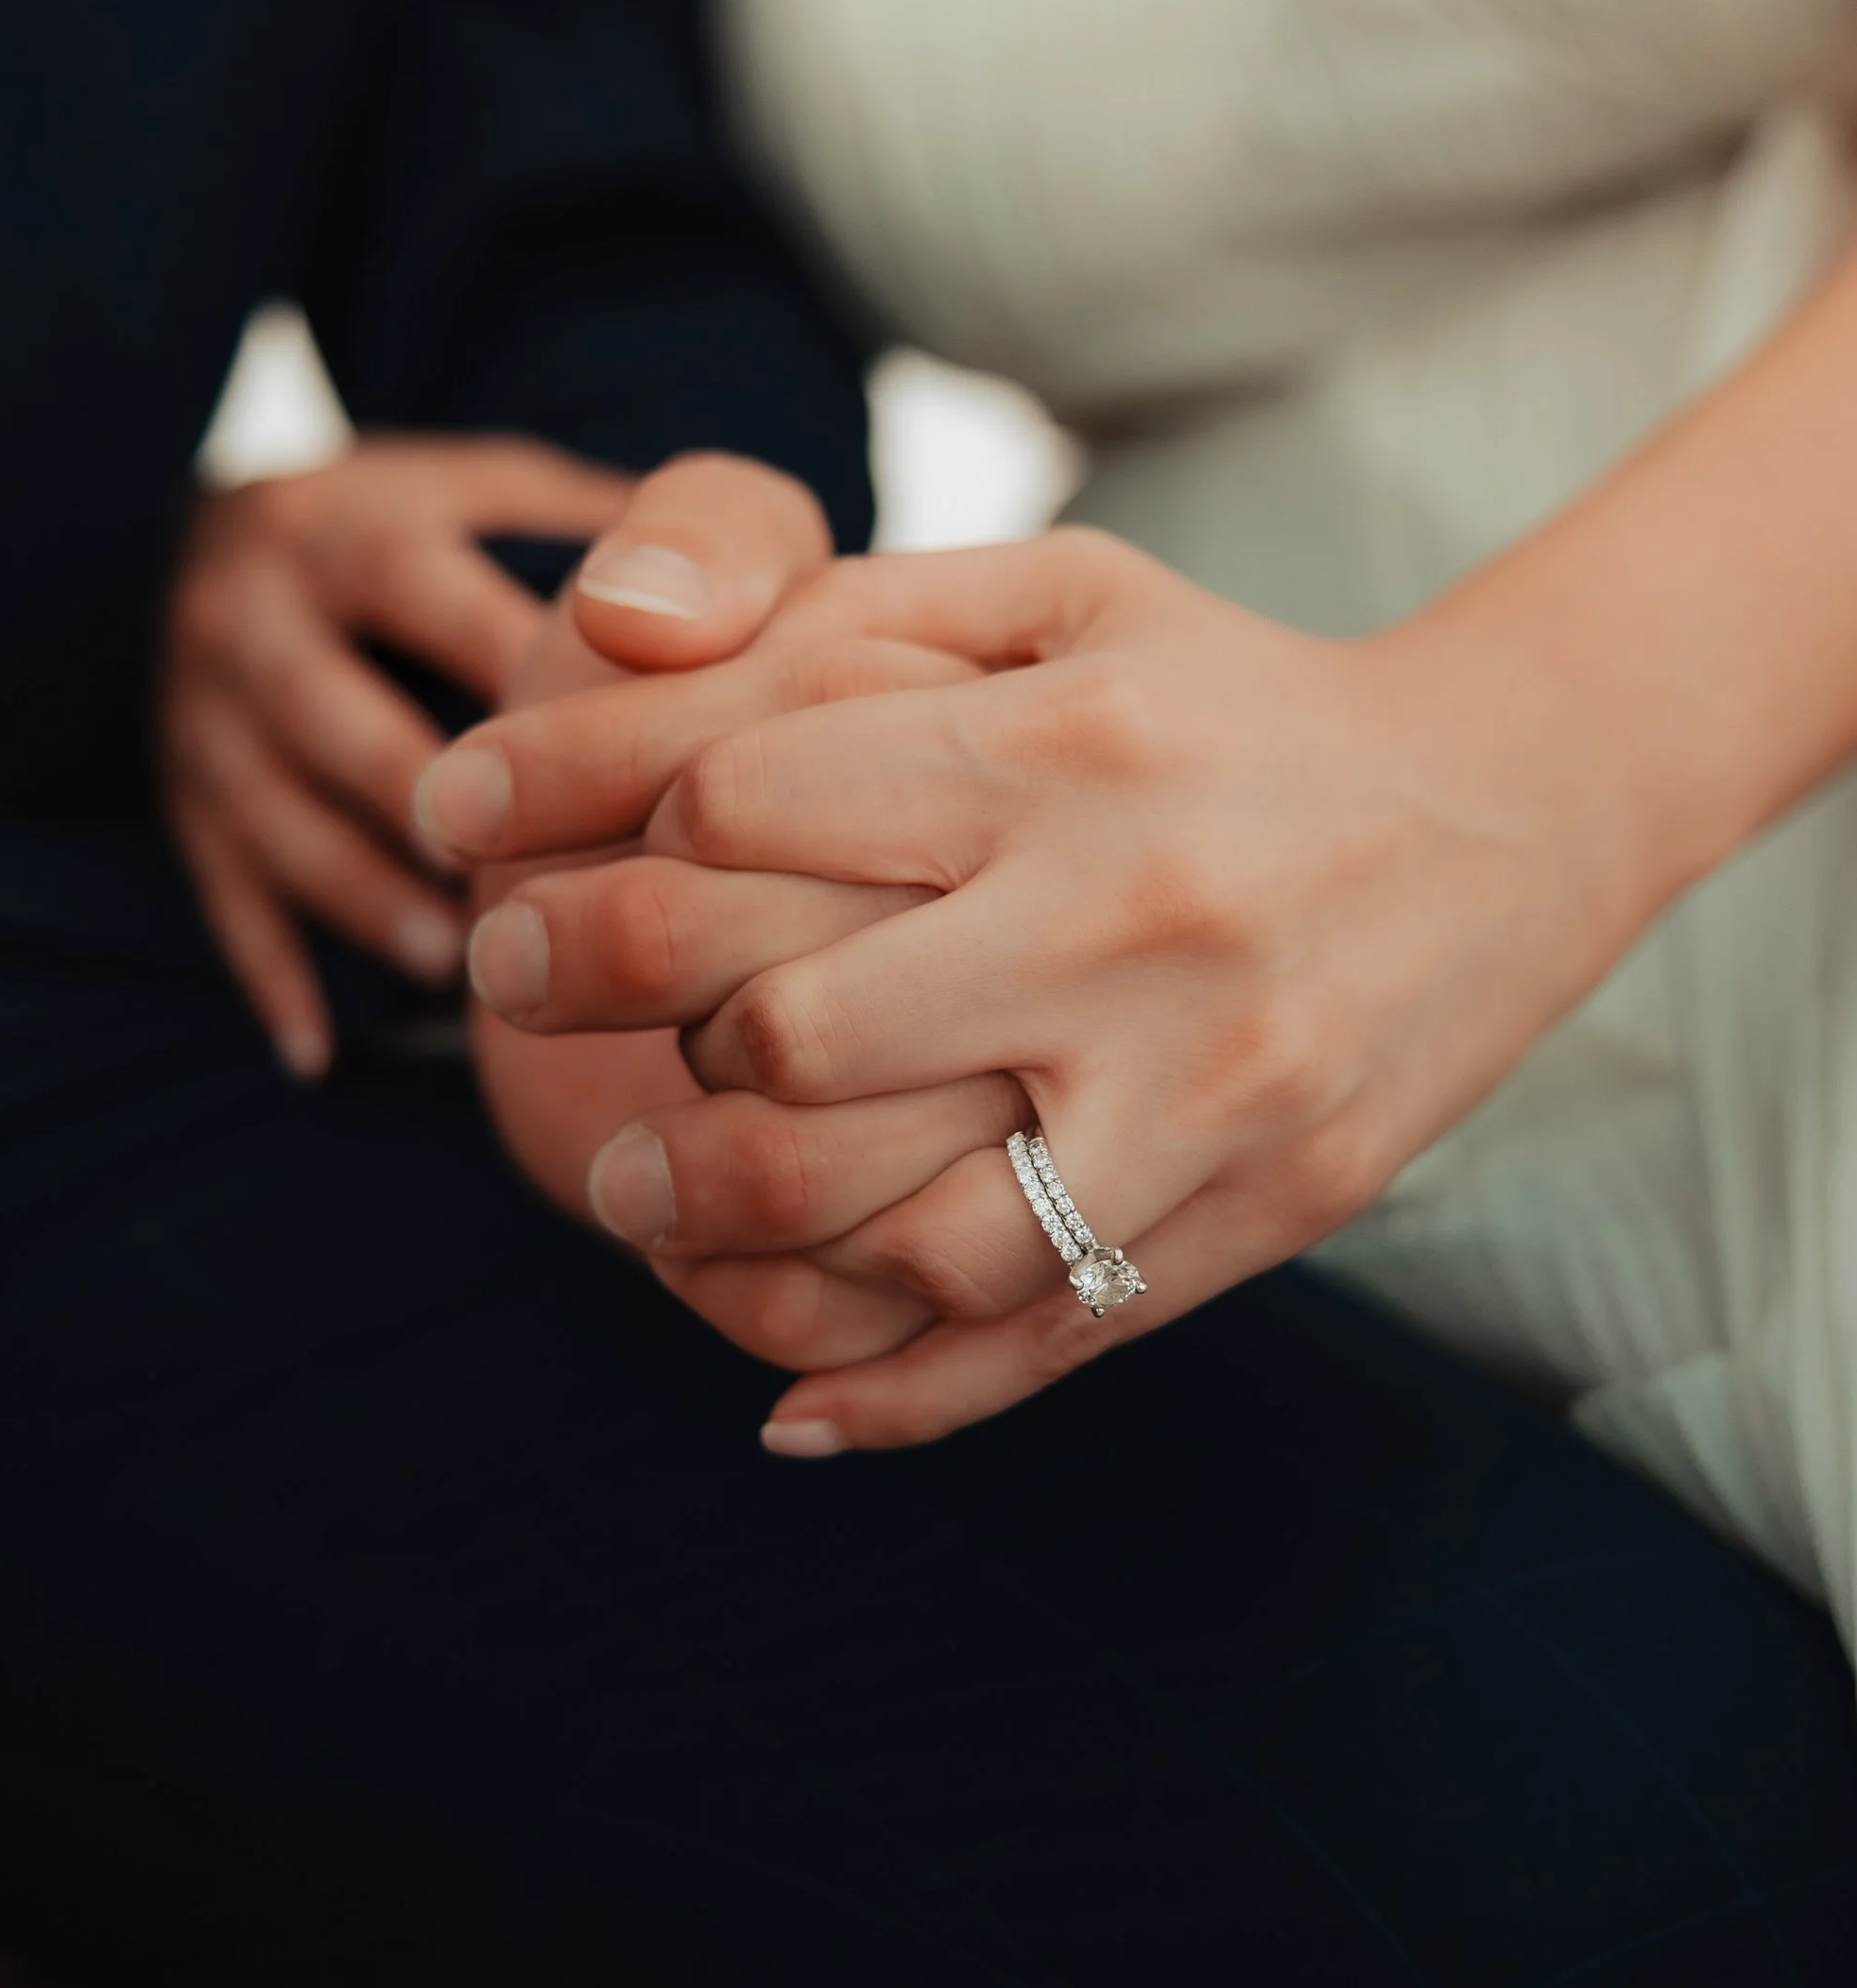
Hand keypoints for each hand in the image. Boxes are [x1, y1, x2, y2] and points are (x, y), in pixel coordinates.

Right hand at [161, 434, 627, 1073]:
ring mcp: (204, 720)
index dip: (513, 664)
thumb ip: (590, 515)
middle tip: (504, 869)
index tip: (617, 738)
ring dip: (355, 892)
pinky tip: (323, 1056)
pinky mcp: (183, 805)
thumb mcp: (479, 484)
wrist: (195, 538)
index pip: (426, 594)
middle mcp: (256, 619)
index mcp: (350, 531)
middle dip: (408, 789)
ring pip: (271, 815)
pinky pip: (221, 897)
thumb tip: (734, 573)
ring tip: (446, 958)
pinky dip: (271, 978)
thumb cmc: (401, 524)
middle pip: (329, 711)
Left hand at [446, 529, 1649, 1448]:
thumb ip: (854, 602)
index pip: (740, 804)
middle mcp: (1123, 921)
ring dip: (718, 1229)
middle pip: (786, 1026)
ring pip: (900, 1227)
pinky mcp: (1253, 1207)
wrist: (1512, 811)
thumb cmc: (1234, 694)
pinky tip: (784, 1399)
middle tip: (516, 1003)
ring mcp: (1195, 1089)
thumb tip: (614, 631)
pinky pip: (1041, 1337)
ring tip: (635, 1186)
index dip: (571, 820)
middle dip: (605, 1022)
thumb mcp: (1067, 588)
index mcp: (1060, 748)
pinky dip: (893, 1396)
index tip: (476, 842)